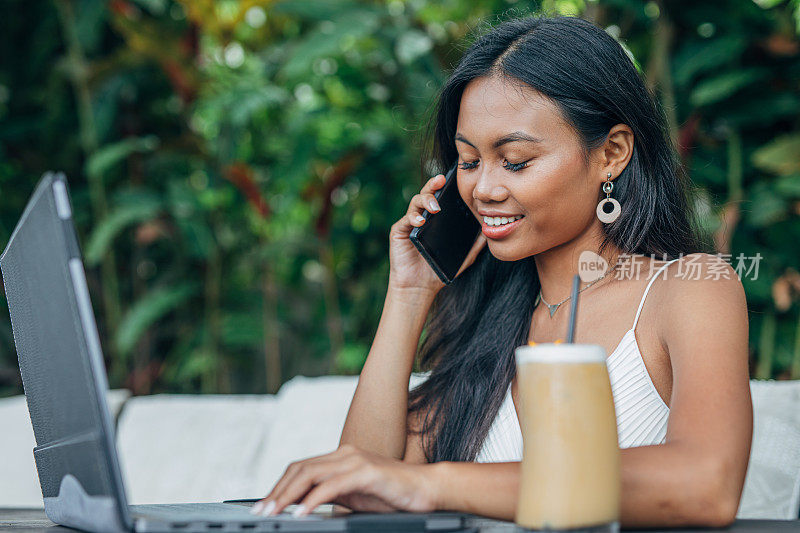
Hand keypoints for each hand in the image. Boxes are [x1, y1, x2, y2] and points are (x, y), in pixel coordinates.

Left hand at [250, 444, 441, 517]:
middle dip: (277, 491)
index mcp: (340, 457)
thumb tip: (302, 508)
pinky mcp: (366, 471)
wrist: (427, 489)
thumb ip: (330, 496)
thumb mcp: (355, 497)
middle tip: (261, 511)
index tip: (264, 506)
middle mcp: (345, 454)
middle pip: (299, 468)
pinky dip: (313, 499)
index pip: (300, 468)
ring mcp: (355, 460)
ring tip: (274, 513)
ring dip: (287, 495)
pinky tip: (301, 513)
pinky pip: (332, 485)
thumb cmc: (393, 495)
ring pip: (310, 474)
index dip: (279, 486)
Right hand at [388, 173, 486, 295]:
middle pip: (427, 194)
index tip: (452, 179)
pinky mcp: (399, 231)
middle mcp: (422, 216)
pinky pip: (405, 219)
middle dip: (433, 186)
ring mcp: (409, 223)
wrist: (419, 287)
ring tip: (435, 208)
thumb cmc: (438, 270)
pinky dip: (413, 217)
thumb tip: (490, 231)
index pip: (441, 197)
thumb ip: (475, 244)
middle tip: (441, 183)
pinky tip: (421, 221)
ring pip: (415, 202)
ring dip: (425, 201)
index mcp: (436, 219)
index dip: (444, 186)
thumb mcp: (463, 256)